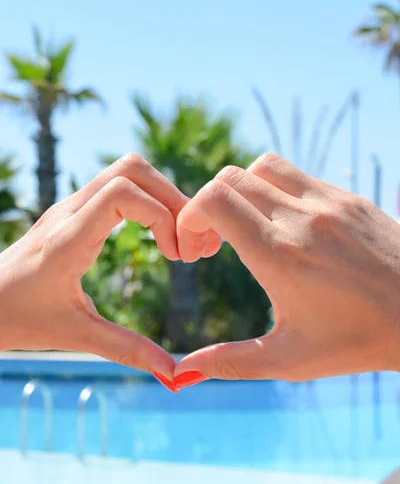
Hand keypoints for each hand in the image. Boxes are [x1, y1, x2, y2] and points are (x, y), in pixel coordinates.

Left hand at [0, 154, 192, 388]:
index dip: (161, 215)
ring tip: (175, 236)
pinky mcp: (74, 207)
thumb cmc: (20, 319)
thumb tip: (174, 373)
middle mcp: (69, 211)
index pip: (123, 193)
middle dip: (170, 197)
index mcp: (68, 239)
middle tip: (185, 240)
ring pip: (127, 169)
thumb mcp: (75, 335)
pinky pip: (118, 182)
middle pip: (131, 168)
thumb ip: (126, 350)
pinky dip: (147, 198)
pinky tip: (155, 232)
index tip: (175, 256)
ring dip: (160, 194)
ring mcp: (71, 204)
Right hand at [174, 153, 399, 384]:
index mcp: (279, 256)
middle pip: (230, 179)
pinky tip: (286, 225)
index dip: (190, 215)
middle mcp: (301, 219)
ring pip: (263, 167)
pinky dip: (276, 191)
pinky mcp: (348, 198)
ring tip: (249, 225)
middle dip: (209, 205)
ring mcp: (328, 202)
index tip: (194, 245)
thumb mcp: (290, 358)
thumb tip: (181, 374)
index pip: (215, 200)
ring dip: (243, 190)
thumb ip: (230, 362)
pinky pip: (298, 177)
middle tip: (215, 241)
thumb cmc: (358, 341)